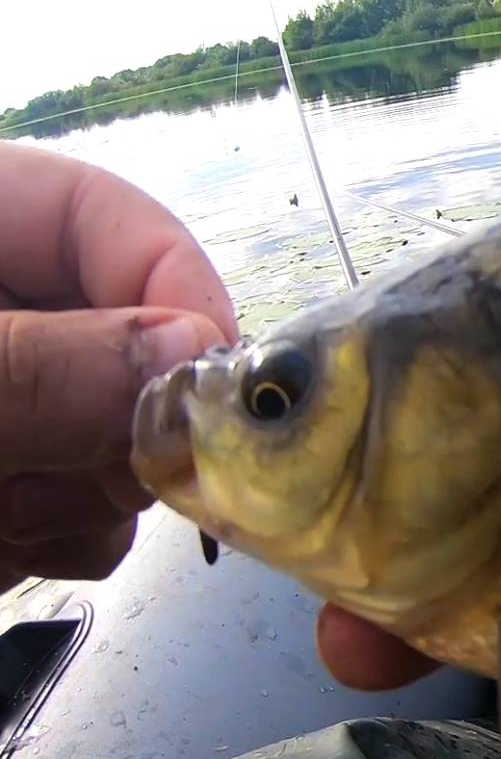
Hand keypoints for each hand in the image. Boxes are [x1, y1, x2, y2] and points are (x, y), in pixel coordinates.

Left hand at [0, 141, 235, 589]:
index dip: (174, 290)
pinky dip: (49, 541)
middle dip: (130, 423)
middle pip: (124, 342)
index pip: (105, 218)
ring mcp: (1, 410)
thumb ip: (40, 366)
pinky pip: (68, 511)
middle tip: (105, 476)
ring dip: (80, 498)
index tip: (220, 384)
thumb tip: (200, 356)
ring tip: (3, 518)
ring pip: (106, 439)